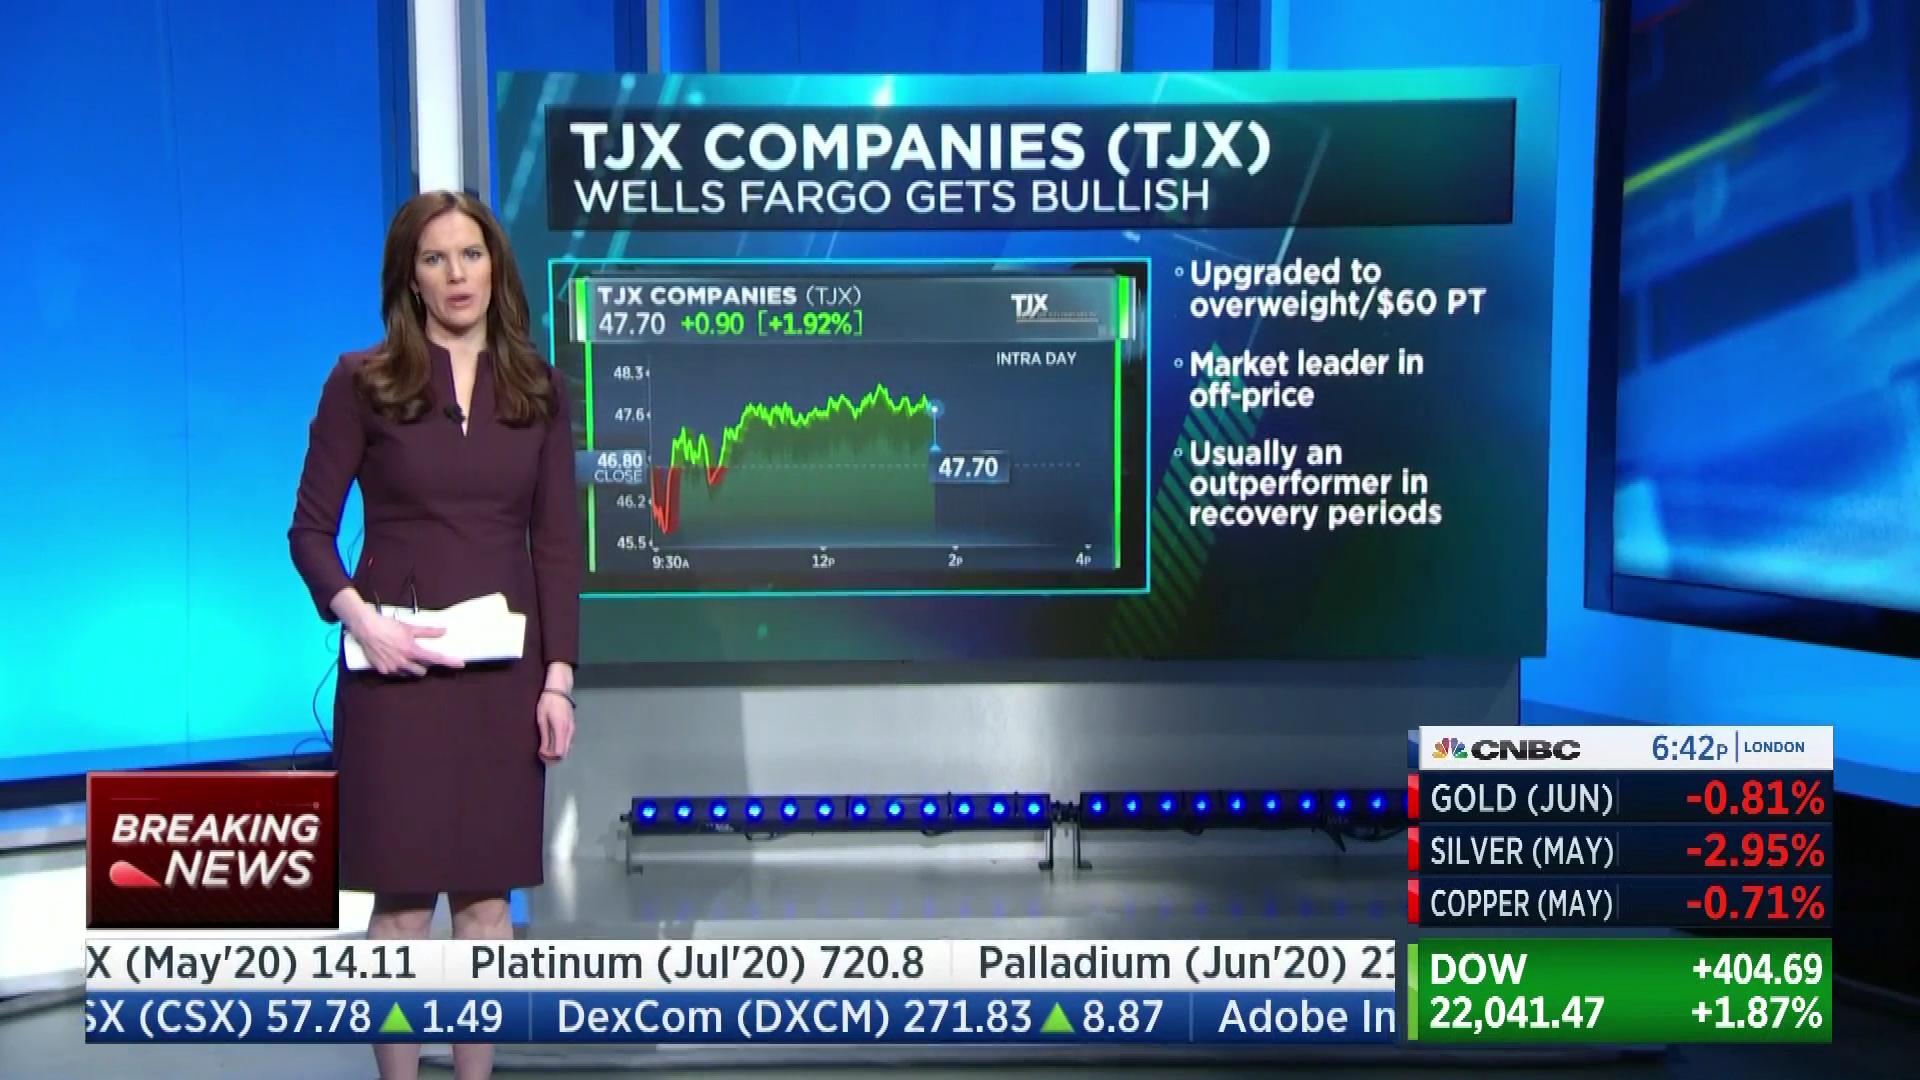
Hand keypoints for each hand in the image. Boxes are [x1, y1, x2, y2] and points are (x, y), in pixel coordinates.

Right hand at [348, 613, 464, 676]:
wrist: (366, 628)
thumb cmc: (389, 626)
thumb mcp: (410, 627)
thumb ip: (428, 631)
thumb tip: (444, 631)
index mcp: (412, 651)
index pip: (435, 658)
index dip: (449, 662)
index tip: (461, 664)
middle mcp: (403, 662)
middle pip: (422, 672)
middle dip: (424, 666)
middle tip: (420, 657)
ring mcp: (392, 668)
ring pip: (409, 675)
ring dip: (411, 669)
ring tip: (406, 657)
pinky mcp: (382, 671)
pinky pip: (396, 675)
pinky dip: (398, 669)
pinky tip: (394, 659)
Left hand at [536, 691, 573, 762]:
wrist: (559, 690)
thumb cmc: (548, 702)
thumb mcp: (542, 719)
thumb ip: (545, 736)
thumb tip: (543, 752)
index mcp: (561, 729)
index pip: (559, 752)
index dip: (550, 757)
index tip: (541, 753)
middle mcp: (569, 731)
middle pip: (564, 753)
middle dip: (553, 757)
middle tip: (542, 753)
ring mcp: (572, 729)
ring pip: (567, 748)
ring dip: (557, 752)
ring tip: (545, 748)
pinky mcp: (572, 727)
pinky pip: (568, 742)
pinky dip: (561, 746)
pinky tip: (553, 742)